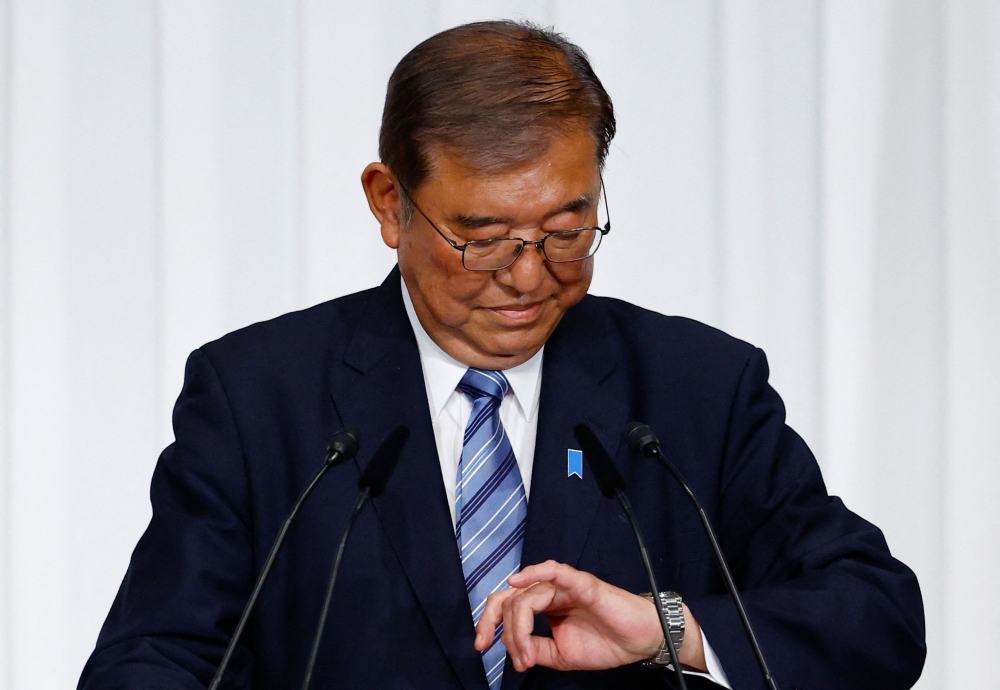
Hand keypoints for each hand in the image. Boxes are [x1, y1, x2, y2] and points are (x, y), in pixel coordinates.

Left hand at [473, 560, 705, 672]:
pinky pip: (556, 571)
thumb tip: (513, 652)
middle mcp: (551, 593)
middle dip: (492, 622)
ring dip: (518, 628)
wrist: (640, 642)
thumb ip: (535, 648)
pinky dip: (536, 572)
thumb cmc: (606, 642)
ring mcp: (565, 586)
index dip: (490, 623)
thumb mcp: (560, 655)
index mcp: (545, 606)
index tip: (481, 646)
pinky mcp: (582, 584)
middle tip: (485, 645)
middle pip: (510, 599)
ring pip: (526, 596)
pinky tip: (519, 580)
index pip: (508, 606)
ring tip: (527, 655)